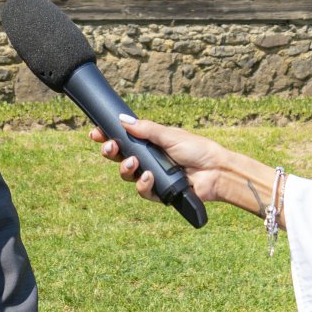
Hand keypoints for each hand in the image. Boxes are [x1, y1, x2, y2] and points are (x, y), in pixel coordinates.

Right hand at [90, 115, 257, 210]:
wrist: (216, 171)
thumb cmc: (197, 149)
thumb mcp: (170, 135)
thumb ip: (146, 129)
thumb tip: (122, 119)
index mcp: (149, 143)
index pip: (123, 140)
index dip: (108, 137)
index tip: (95, 133)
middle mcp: (148, 159)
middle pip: (120, 158)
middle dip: (111, 152)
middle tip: (110, 148)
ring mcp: (152, 176)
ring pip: (127, 175)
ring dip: (126, 169)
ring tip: (134, 164)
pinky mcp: (159, 193)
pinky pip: (142, 191)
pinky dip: (143, 184)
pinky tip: (150, 178)